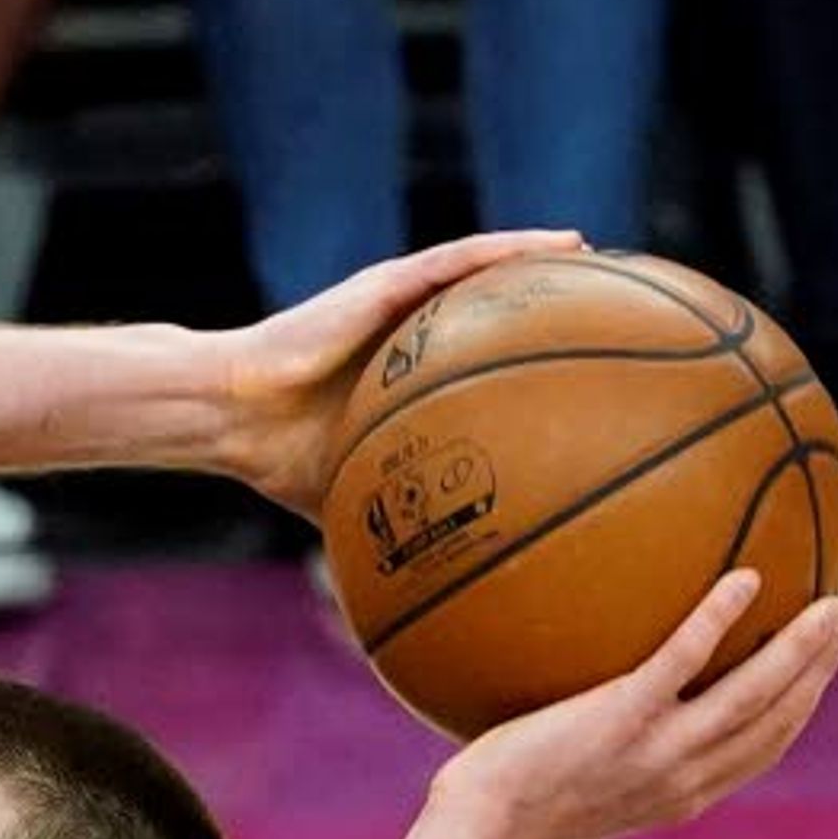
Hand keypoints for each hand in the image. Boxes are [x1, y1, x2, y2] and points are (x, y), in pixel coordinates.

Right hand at [211, 230, 585, 507]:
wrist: (234, 419)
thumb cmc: (281, 460)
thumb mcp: (357, 495)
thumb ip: (391, 521)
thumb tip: (418, 594)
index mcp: (402, 374)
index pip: (475, 359)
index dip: (524, 358)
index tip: (575, 368)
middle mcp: (406, 331)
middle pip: (486, 308)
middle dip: (542, 303)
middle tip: (602, 307)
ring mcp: (396, 303)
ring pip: (481, 270)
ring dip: (537, 260)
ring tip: (594, 256)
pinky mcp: (384, 285)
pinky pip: (458, 259)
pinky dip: (510, 249)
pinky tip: (559, 243)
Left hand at [428, 572, 837, 838]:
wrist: (476, 834)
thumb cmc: (505, 812)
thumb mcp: (571, 788)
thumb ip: (604, 753)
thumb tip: (596, 707)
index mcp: (681, 796)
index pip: (760, 749)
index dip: (800, 707)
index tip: (822, 669)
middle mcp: (683, 776)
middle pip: (777, 719)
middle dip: (819, 672)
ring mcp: (656, 748)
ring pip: (754, 694)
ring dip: (802, 649)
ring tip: (831, 604)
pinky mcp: (620, 719)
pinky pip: (682, 660)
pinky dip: (718, 619)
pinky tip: (744, 578)